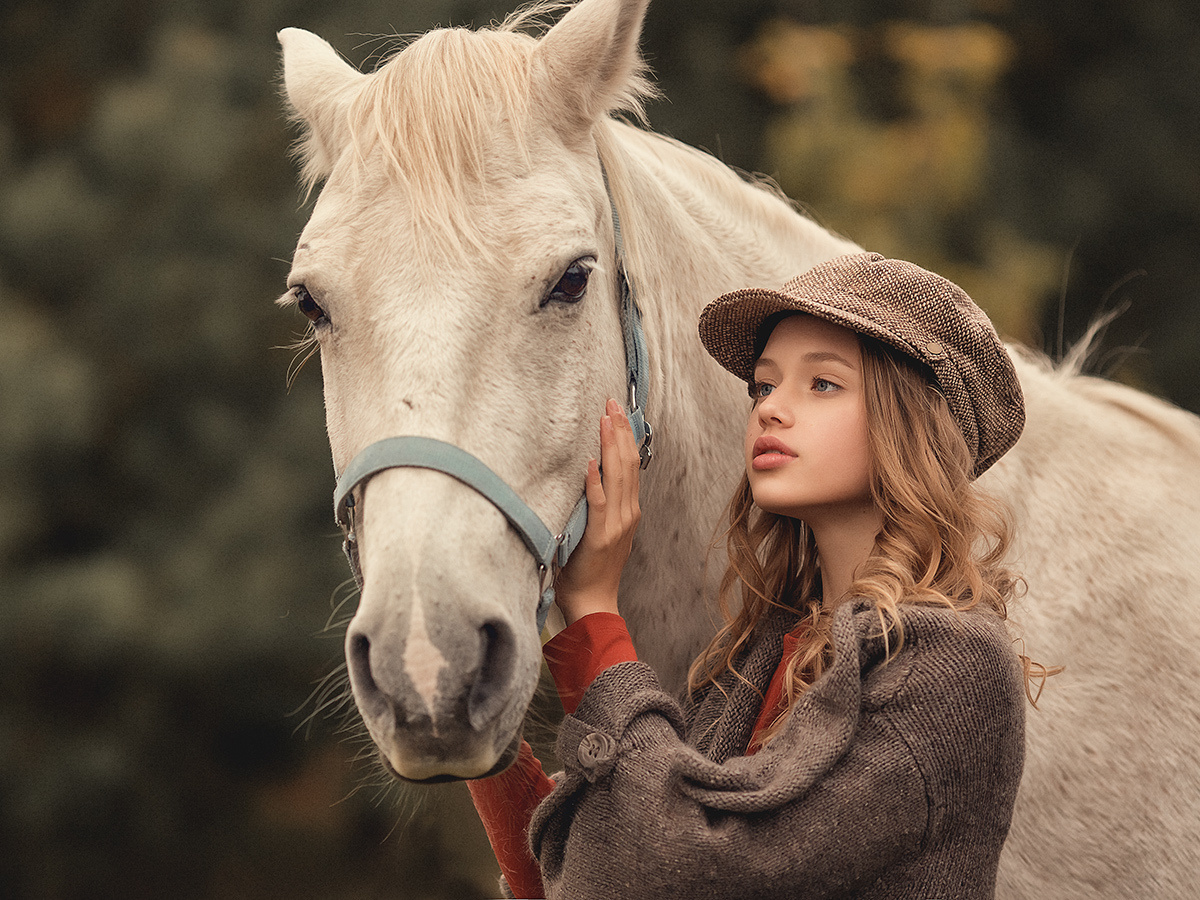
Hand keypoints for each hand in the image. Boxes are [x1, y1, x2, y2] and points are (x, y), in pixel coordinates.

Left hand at [554, 399, 641, 625]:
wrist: (594, 602)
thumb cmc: (591, 569)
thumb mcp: (603, 531)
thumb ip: (601, 507)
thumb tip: (589, 477)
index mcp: (629, 511)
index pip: (631, 464)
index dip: (626, 436)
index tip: (618, 411)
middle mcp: (627, 513)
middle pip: (627, 463)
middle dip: (620, 430)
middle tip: (612, 402)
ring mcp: (616, 524)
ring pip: (617, 476)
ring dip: (611, 445)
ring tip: (605, 419)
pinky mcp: (599, 535)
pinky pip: (598, 502)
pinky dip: (595, 480)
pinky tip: (591, 460)